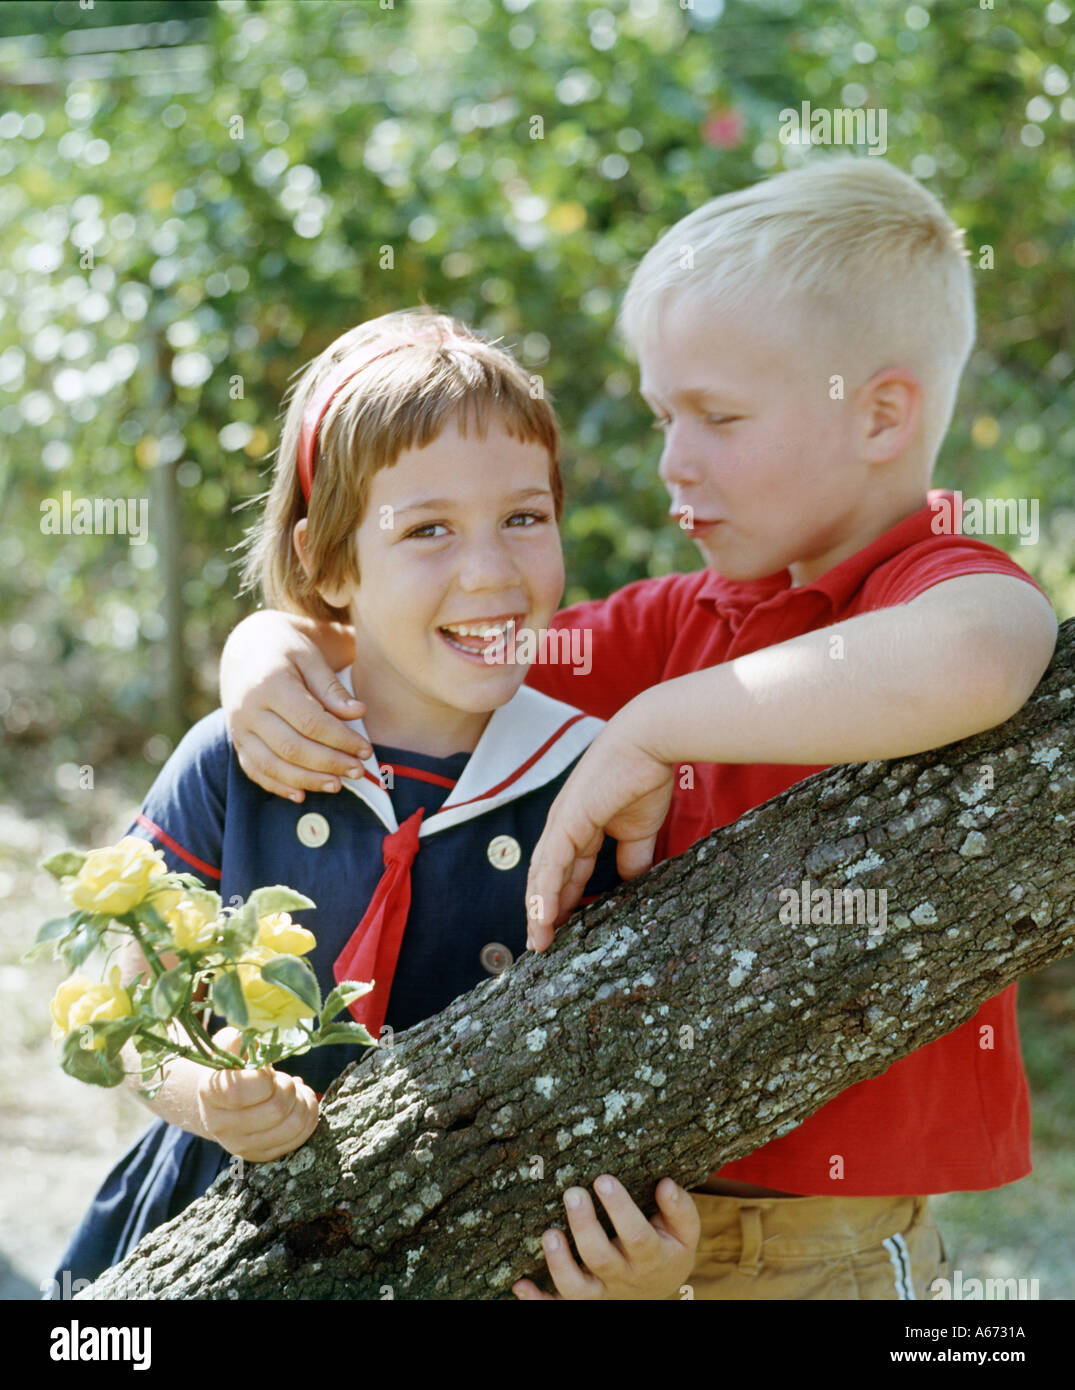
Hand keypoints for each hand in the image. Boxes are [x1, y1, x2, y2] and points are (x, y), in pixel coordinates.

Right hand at [196, 1029, 319, 1161]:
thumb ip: (237, 1040)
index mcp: (210, 1093)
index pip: (239, 1092)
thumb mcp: (229, 1048)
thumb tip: (247, 1035)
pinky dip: (308, 1116)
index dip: (264, 1079)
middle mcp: (221, 1125)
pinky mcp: (260, 1155)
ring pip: (292, 1125)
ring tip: (296, 1090)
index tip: (268, 1071)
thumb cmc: (231, 1067)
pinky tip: (298, 1104)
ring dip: (303, 1102)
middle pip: (275, 1109)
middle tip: (284, 1080)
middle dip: (289, 1088)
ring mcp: (241, 1145)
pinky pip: (299, 1138)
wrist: (222, 1101)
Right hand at [220, 611, 371, 800]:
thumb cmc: (287, 650)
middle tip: (359, 771)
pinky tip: (302, 796)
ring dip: (306, 780)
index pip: (310, 721)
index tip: (366, 750)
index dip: (341, 740)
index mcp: (270, 684)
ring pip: (271, 765)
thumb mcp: (311, 658)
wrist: (245, 647)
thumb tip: (359, 713)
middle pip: (291, 747)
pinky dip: (277, 786)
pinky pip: (254, 770)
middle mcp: (248, 709)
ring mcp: (238, 728)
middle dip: (328, 763)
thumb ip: (331, 688)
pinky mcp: (237, 741)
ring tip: (337, 786)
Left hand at [512, 1175, 699, 1300]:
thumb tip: (665, 1184)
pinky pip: (557, 1308)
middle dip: (584, 1226)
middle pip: (601, 1259)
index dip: (620, 1209)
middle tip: (572, 1193)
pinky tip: (520, 1283)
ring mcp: (601, 1295)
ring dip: (559, 1263)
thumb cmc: (667, 1247)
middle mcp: (624, 1279)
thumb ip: (679, 1209)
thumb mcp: (684, 1232)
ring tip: (549, 1233)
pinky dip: (537, 1300)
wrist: (658, 1289)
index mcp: (652, 1258)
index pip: (637, 1235)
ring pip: (577, 1289)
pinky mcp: (581, 1303)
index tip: (603, 1179)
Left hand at [525, 704, 673, 950]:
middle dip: (542, 912)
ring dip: (539, 911)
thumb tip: (634, 887)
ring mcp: (561, 824)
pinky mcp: (567, 822)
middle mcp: (563, 827)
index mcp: (579, 828)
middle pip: (546, 878)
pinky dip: (545, 893)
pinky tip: (544, 918)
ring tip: (539, 943)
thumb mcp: (640, 830)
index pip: (564, 873)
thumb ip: (633, 859)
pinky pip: (552, 865)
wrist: (648, 743)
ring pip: (542, 876)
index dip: (562, 901)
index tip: (562, 931)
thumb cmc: (645, 777)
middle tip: (541, 946)